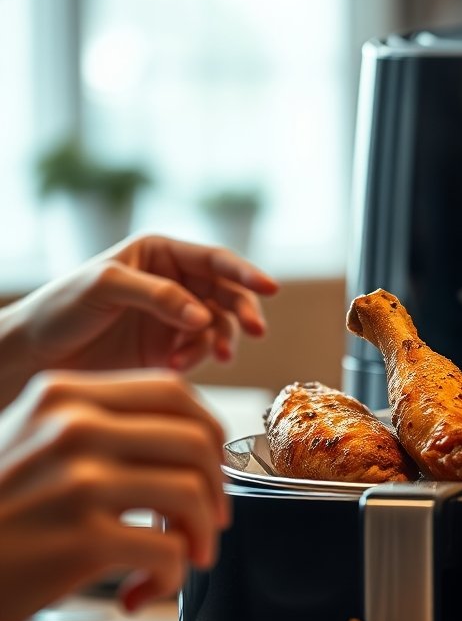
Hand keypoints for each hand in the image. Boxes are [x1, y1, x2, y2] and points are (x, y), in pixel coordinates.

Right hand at [0, 370, 228, 620]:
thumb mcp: (34, 439)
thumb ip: (101, 425)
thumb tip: (194, 439)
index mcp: (66, 396)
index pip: (174, 392)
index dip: (209, 431)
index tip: (210, 466)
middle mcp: (74, 428)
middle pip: (195, 443)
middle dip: (216, 489)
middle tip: (207, 523)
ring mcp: (79, 483)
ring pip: (193, 495)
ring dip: (201, 537)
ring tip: (182, 559)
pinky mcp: (81, 541)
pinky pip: (168, 553)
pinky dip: (170, 578)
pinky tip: (140, 591)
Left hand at [1, 234, 277, 403]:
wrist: (32, 355)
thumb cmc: (59, 309)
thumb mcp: (104, 288)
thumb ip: (157, 295)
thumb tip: (204, 316)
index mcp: (160, 254)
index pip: (214, 259)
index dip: (245, 272)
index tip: (270, 287)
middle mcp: (173, 282)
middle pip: (226, 293)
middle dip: (243, 311)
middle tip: (255, 331)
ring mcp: (173, 316)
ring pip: (219, 324)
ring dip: (221, 341)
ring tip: (215, 359)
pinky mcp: (168, 347)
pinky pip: (200, 350)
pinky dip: (197, 359)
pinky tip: (175, 367)